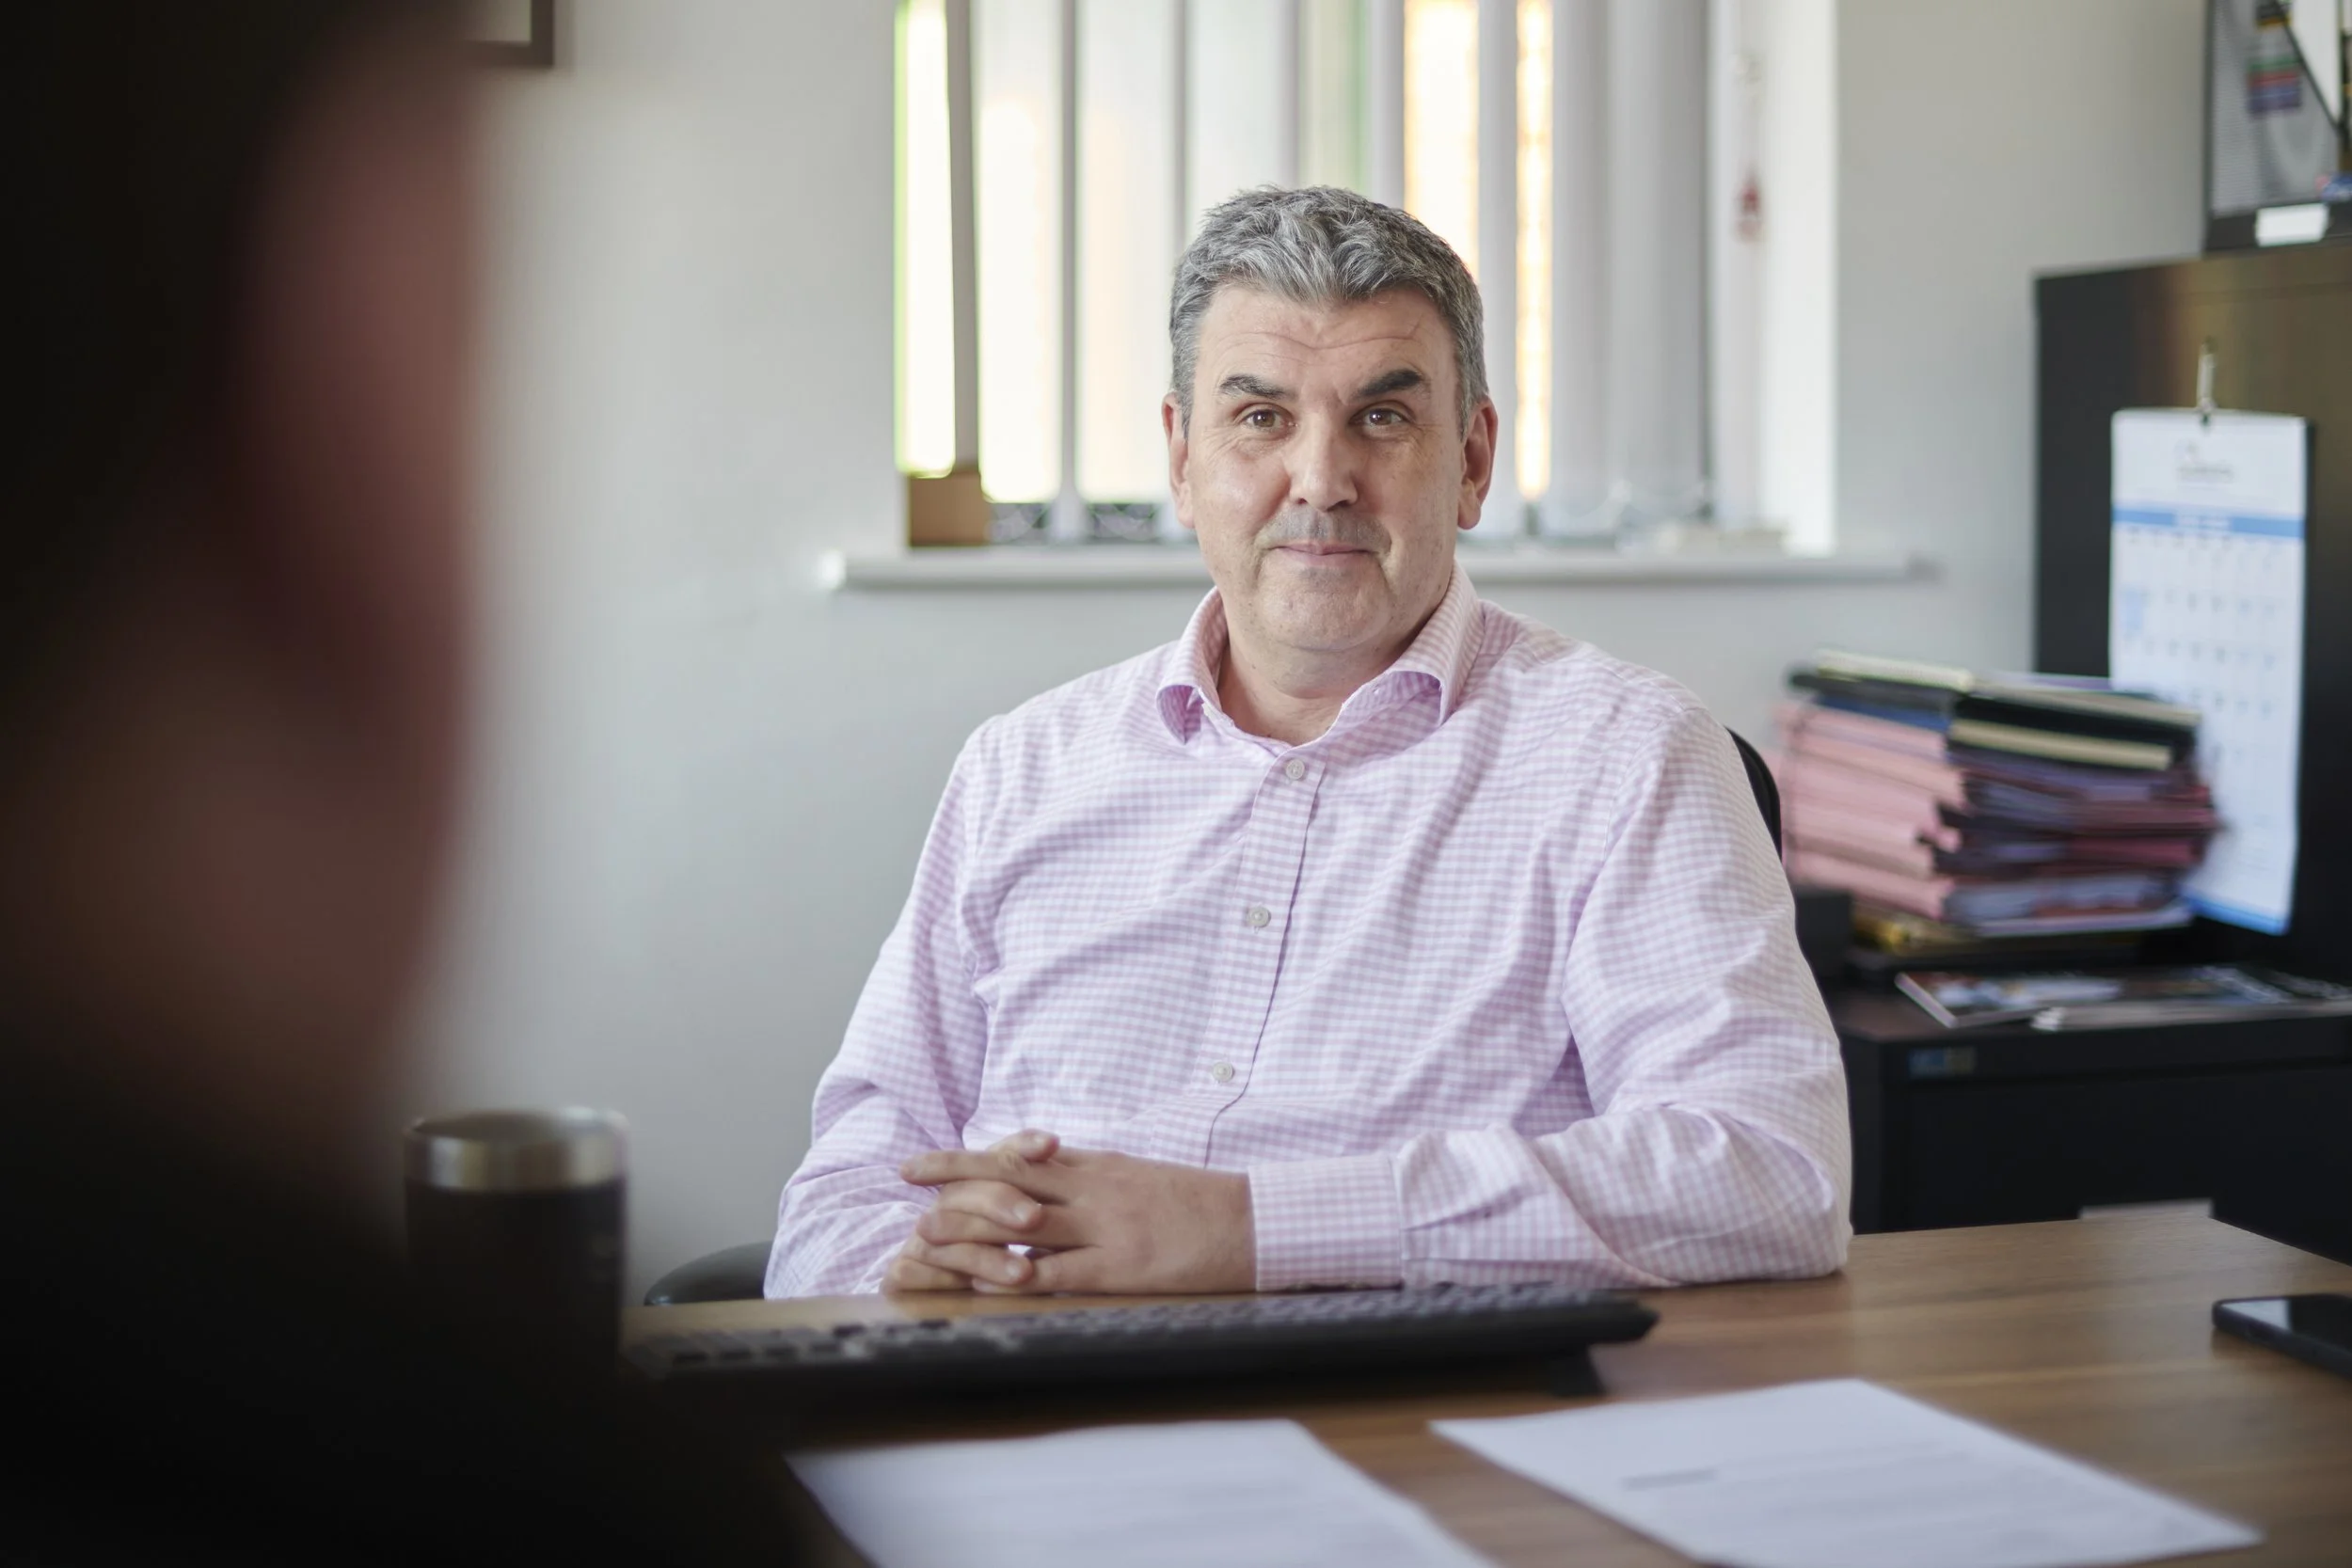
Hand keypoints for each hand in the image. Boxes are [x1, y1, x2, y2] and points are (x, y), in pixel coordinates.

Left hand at [893, 1132, 1254, 1294]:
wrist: (1253, 1218)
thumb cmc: (1198, 1202)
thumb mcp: (1139, 1175)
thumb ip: (1092, 1178)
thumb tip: (1047, 1180)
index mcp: (1095, 1165)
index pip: (1017, 1154)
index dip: (964, 1158)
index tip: (920, 1164)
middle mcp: (1091, 1187)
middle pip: (1007, 1177)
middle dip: (953, 1179)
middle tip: (908, 1186)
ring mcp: (1104, 1225)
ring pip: (1022, 1222)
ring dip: (971, 1229)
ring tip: (927, 1235)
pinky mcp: (1120, 1265)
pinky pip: (1058, 1270)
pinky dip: (1018, 1275)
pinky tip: (985, 1281)